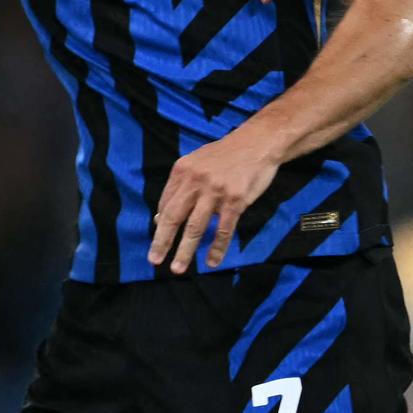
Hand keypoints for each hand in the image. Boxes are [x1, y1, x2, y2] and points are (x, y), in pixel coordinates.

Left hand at [148, 130, 281, 273]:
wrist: (258, 142)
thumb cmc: (225, 155)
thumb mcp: (196, 162)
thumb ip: (179, 187)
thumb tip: (159, 217)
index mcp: (182, 171)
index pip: (166, 203)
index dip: (161, 225)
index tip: (158, 242)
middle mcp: (195, 181)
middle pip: (174, 217)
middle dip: (162, 242)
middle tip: (154, 261)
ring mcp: (215, 192)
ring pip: (195, 228)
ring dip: (185, 251)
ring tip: (177, 269)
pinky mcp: (236, 200)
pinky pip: (223, 230)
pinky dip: (217, 248)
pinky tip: (212, 262)